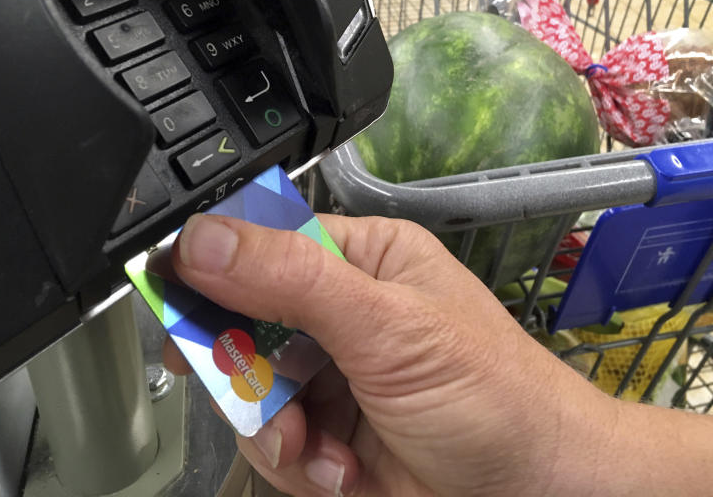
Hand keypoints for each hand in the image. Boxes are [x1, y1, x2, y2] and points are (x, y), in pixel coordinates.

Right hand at [163, 213, 616, 495]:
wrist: (538, 493)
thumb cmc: (493, 394)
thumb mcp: (388, 327)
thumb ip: (294, 279)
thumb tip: (206, 240)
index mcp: (363, 259)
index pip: (263, 244)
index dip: (213, 272)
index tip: (174, 302)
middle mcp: (344, 311)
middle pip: (244, 324)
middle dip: (247, 373)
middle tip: (256, 393)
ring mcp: (335, 376)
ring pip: (251, 392)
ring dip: (276, 431)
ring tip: (319, 450)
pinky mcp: (332, 434)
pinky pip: (273, 443)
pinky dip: (298, 466)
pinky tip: (342, 473)